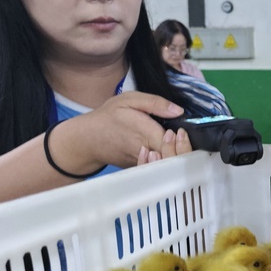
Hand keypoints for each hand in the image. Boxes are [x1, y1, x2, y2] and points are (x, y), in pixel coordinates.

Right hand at [59, 92, 190, 170]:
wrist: (88, 140)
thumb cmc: (108, 117)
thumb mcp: (129, 100)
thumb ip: (155, 103)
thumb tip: (178, 110)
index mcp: (148, 134)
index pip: (175, 143)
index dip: (182, 139)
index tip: (180, 131)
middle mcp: (148, 152)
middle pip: (175, 158)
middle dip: (183, 151)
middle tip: (180, 139)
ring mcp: (145, 164)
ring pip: (168, 166)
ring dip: (176, 158)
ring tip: (174, 145)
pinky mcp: (141, 170)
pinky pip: (159, 170)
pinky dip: (166, 163)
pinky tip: (167, 153)